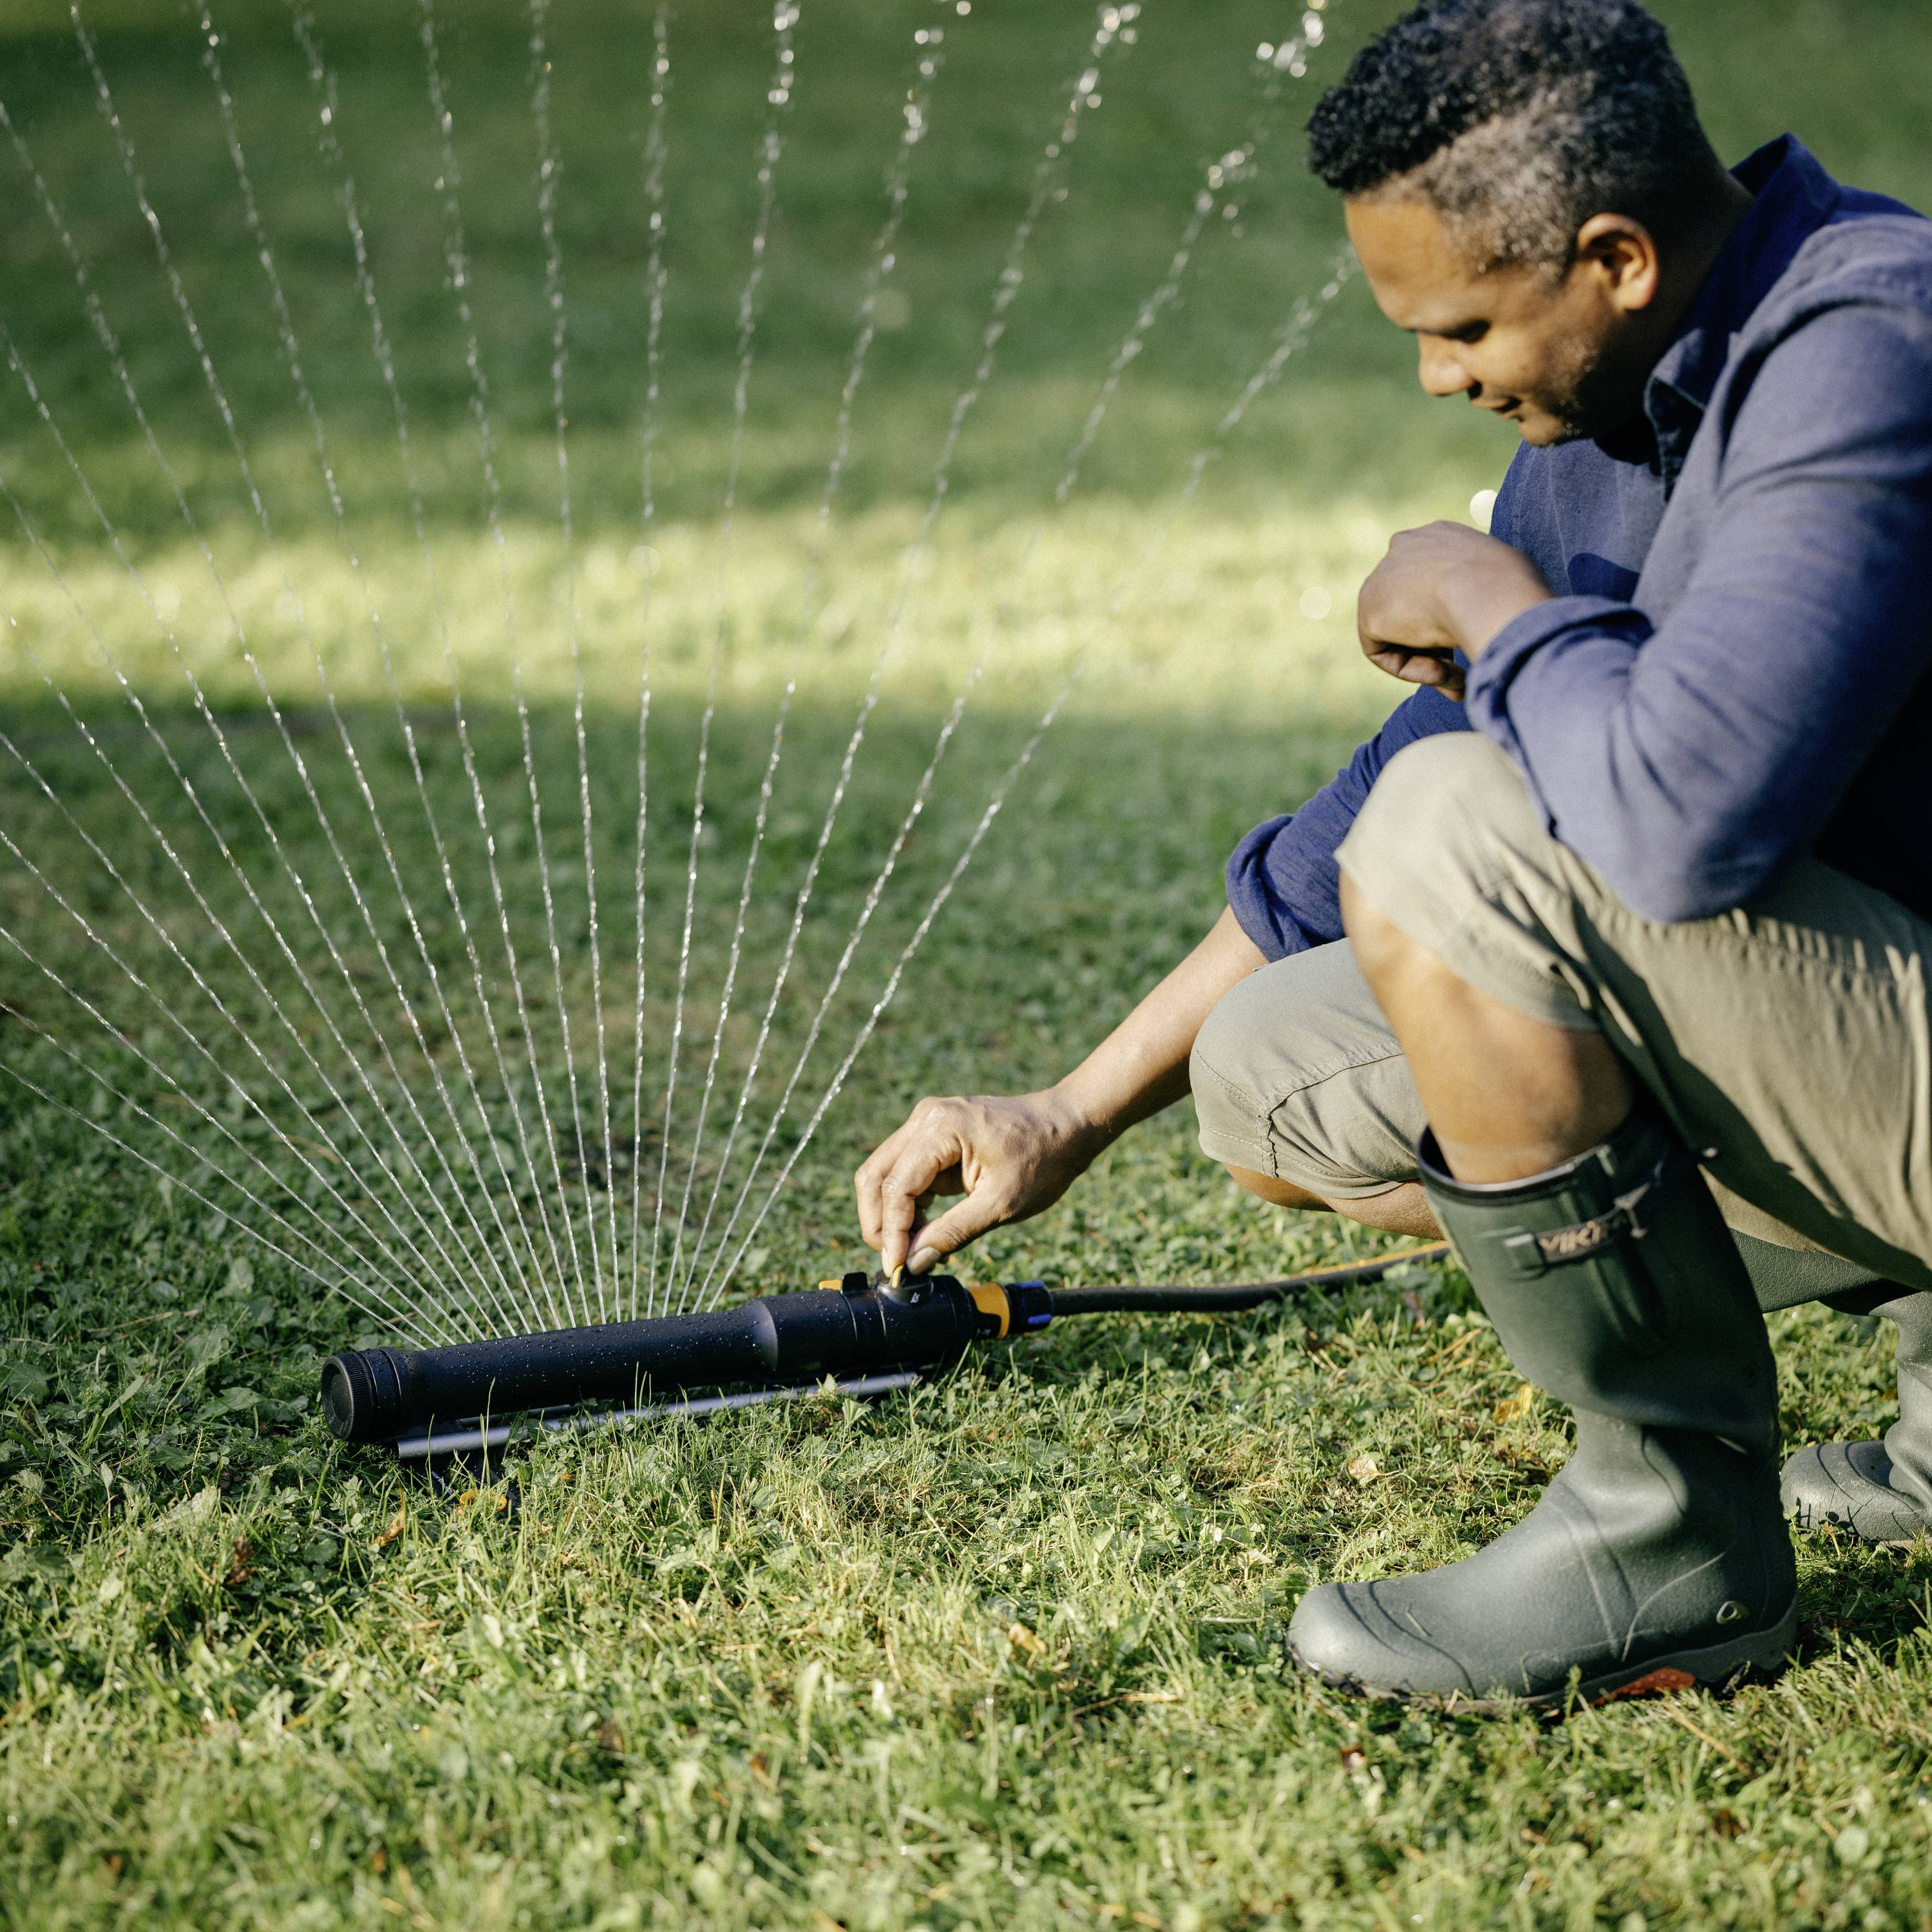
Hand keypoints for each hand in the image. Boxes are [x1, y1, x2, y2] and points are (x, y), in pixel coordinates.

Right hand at [855, 1090, 1105, 1277]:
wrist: (1070, 1125)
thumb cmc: (1044, 1159)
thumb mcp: (1001, 1204)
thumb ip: (953, 1233)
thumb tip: (914, 1263)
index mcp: (940, 1128)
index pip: (895, 1186)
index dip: (892, 1232)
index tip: (898, 1268)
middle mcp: (925, 1119)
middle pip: (876, 1175)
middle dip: (879, 1222)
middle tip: (897, 1261)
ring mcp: (928, 1125)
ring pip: (886, 1174)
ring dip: (893, 1215)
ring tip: (916, 1251)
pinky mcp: (935, 1136)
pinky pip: (907, 1173)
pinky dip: (909, 1204)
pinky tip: (928, 1232)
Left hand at [1357, 521, 1551, 698]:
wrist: (1488, 591)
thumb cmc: (1512, 586)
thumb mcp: (1511, 578)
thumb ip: (1492, 592)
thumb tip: (1497, 613)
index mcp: (1441, 535)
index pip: (1437, 579)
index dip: (1454, 615)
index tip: (1474, 634)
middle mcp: (1406, 547)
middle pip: (1415, 607)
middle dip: (1436, 644)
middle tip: (1463, 672)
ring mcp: (1383, 576)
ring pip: (1402, 633)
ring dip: (1430, 661)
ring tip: (1459, 678)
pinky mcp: (1369, 608)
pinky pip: (1385, 653)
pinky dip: (1410, 669)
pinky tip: (1438, 671)